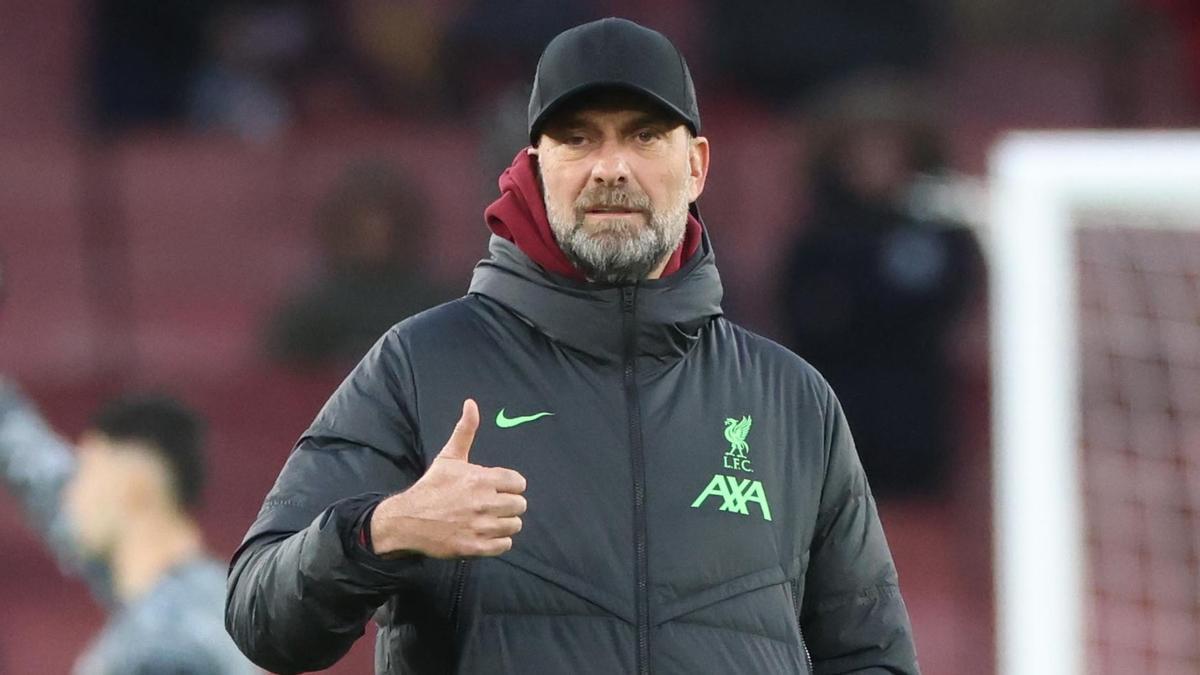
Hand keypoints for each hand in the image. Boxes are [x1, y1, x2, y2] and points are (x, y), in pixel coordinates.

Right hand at [369, 399, 526, 558]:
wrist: (408, 519)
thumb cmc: (431, 486)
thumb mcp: (449, 456)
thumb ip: (465, 430)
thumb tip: (471, 403)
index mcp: (482, 479)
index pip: (519, 483)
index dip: (510, 485)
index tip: (497, 489)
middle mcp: (484, 503)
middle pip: (520, 505)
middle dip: (508, 504)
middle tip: (492, 505)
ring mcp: (480, 526)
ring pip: (514, 525)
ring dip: (504, 523)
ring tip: (488, 519)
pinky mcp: (475, 547)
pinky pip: (505, 545)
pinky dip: (498, 541)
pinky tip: (485, 533)